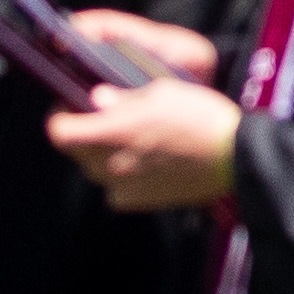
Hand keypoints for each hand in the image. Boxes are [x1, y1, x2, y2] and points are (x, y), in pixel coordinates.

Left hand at [49, 44, 239, 207]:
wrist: (234, 157)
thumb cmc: (199, 117)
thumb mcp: (161, 91)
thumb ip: (121, 98)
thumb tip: (97, 98)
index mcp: (112, 132)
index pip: (59, 132)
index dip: (61, 117)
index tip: (72, 107)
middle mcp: (110, 164)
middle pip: (75, 150)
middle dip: (85, 132)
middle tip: (108, 117)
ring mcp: (122, 187)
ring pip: (95, 168)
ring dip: (104, 152)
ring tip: (136, 138)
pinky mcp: (137, 202)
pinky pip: (115, 186)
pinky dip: (122, 174)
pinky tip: (147, 161)